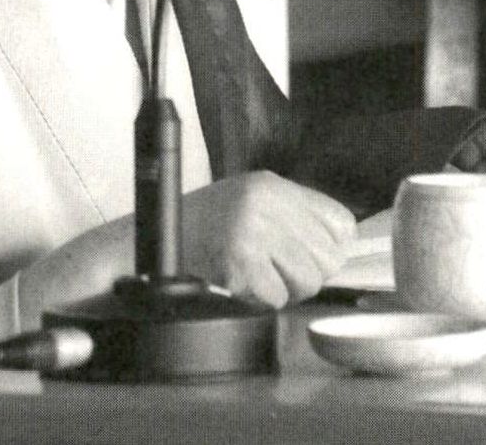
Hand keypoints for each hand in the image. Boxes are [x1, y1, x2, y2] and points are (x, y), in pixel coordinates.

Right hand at [15, 171, 354, 329]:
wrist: (143, 247)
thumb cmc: (195, 230)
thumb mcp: (246, 204)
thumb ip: (291, 217)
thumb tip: (342, 247)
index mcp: (269, 185)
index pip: (341, 222)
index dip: (331, 247)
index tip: (310, 255)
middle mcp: (263, 202)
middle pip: (329, 256)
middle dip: (306, 272)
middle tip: (273, 269)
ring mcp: (250, 232)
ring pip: (308, 280)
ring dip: (284, 289)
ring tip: (251, 274)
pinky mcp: (238, 263)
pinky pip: (277, 299)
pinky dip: (259, 301)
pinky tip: (235, 284)